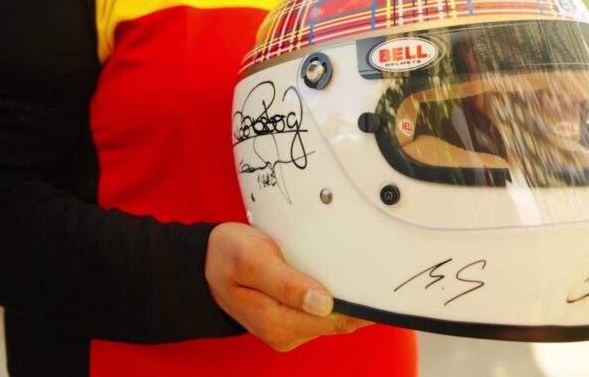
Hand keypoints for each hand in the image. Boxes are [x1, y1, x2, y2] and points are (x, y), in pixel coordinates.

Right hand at [205, 222, 370, 351]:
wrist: (206, 261)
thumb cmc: (226, 255)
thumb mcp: (253, 260)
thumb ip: (287, 283)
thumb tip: (322, 303)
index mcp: (277, 323)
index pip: (336, 321)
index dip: (361, 306)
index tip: (382, 288)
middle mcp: (285, 333)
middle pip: (338, 321)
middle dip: (356, 299)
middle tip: (376, 271)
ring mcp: (288, 328)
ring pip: (332, 316)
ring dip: (345, 296)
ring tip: (356, 271)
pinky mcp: (290, 319)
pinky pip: (322, 311)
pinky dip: (333, 295)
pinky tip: (337, 278)